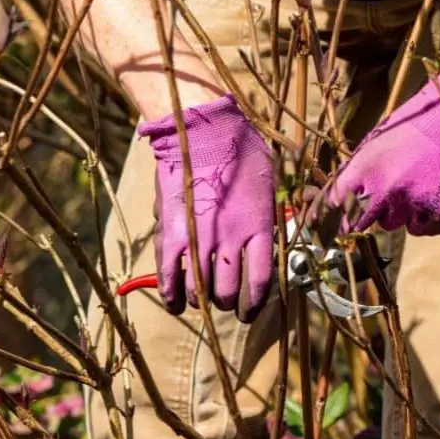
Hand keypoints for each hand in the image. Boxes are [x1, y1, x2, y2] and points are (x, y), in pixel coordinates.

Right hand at [138, 95, 274, 321]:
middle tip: (223, 301)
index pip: (261, 283)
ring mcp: (201, 240)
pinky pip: (171, 277)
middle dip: (227, 302)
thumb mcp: (267, 180)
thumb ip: (264, 212)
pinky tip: (175, 304)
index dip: (254, 303)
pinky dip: (172, 296)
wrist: (202, 129)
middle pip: (230, 291)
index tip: (249, 309)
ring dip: (202, 300)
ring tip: (200, 301)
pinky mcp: (172, 235)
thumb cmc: (239, 146)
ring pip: (202, 289)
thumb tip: (260, 234)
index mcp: (260, 229)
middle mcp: (232, 241)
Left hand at [327, 72, 439, 234]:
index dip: (330, 214)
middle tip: (376, 204)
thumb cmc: (410, 128)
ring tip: (408, 194)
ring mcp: (411, 201)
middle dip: (363, 215)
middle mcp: (384, 188)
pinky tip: (427, 206)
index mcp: (364, 168)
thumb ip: (355, 170)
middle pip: (360, 220)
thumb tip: (336, 194)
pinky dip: (424, 222)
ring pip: (392, 225)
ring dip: (396, 216)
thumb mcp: (373, 144)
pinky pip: (423, 228)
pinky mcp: (437, 208)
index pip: (335, 202)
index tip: (332, 220)